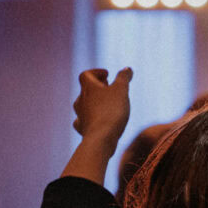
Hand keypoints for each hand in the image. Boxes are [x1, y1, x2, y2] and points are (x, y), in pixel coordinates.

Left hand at [63, 67, 132, 185]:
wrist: (101, 138)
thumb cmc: (111, 111)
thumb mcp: (121, 90)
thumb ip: (123, 78)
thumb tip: (127, 69)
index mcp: (88, 88)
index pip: (86, 75)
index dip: (96, 72)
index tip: (107, 75)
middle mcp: (80, 100)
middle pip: (86, 90)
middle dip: (97, 88)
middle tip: (109, 89)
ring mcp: (80, 116)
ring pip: (84, 106)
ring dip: (94, 104)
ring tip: (106, 106)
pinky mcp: (83, 130)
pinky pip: (84, 121)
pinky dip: (90, 119)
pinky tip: (97, 122)